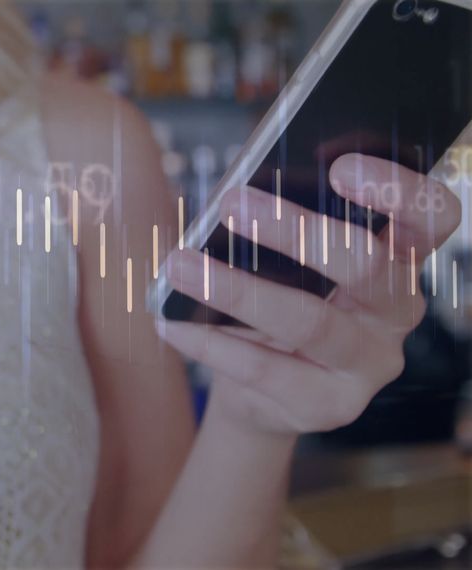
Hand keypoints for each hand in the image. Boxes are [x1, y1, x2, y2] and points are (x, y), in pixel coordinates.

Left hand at [159, 153, 460, 434]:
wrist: (261, 391)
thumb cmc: (277, 300)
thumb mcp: (284, 262)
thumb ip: (279, 228)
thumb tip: (232, 194)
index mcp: (400, 259)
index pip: (432, 219)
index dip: (398, 192)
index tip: (340, 168)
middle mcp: (397, 311)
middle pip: (365, 265)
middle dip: (295, 231)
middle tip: (232, 203)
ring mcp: (370, 364)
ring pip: (310, 322)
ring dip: (236, 289)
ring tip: (180, 264)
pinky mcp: (332, 406)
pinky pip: (265, 371)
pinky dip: (210, 344)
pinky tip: (170, 323)